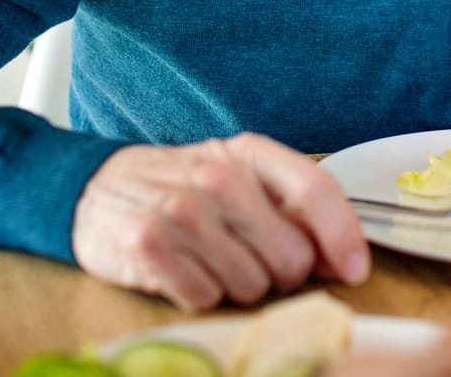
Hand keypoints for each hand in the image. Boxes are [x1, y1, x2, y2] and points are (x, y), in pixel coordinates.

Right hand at [71, 134, 369, 311]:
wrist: (93, 188)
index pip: (315, 189)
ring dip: (236, 286)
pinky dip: (200, 295)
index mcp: (247, 153)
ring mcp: (180, 210)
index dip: (344, 235)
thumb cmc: (182, 188)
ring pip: (251, 285)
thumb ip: (293, 212)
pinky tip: (183, 271)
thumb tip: (346, 261)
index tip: (356, 270)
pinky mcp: (148, 246)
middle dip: (280, 273)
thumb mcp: (238, 179)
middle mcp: (215, 176)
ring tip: (210, 261)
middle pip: (291, 257)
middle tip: (251, 261)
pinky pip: (206, 297)